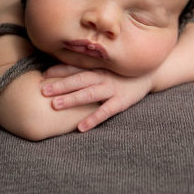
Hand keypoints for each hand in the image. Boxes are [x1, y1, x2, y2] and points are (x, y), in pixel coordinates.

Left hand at [40, 64, 154, 131]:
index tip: (43, 76)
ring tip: (55, 105)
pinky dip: (93, 119)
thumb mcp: (108, 66)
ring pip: (89, 94)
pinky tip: (81, 127)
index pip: (75, 68)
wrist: (151, 73)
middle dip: (60, 85)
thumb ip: (90, 68)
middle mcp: (103, 76)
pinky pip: (105, 111)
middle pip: (79, 80)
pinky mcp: (121, 102)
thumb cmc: (123, 72)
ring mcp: (112, 89)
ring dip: (72, 99)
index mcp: (98, 68)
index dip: (59, 71)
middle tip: (42, 91)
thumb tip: (66, 68)